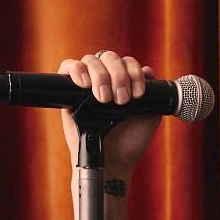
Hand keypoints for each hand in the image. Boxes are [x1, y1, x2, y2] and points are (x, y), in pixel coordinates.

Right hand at [59, 51, 161, 219]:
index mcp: (124, 82)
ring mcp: (87, 84)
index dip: (134, 72)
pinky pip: (67, 66)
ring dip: (101, 76)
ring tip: (105, 99)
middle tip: (122, 100)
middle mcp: (106, 80)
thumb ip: (153, 93)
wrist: (114, 161)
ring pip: (92, 60)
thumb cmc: (131, 142)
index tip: (138, 94)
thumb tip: (148, 71)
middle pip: (110, 57)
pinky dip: (76, 69)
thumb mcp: (150, 115)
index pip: (127, 62)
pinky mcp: (69, 92)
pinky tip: (85, 84)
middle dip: (119, 75)